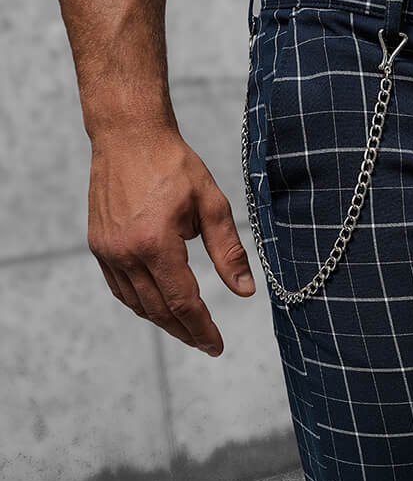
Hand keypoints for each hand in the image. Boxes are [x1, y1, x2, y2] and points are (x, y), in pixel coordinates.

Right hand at [87, 126, 255, 354]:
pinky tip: (160, 307)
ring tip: (188, 329)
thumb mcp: (211, 204)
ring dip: (164, 321)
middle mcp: (126, 252)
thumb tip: (245, 291)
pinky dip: (142, 304)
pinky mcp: (98, 245)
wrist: (127, 134)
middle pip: (159, 310)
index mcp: (156, 243)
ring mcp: (108, 250)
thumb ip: (228, 251)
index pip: (183, 302)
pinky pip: (120, 289)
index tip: (217, 347)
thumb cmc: (174, 164)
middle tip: (207, 344)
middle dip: (185, 332)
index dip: (202, 329)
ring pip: (138, 304)